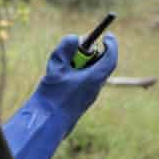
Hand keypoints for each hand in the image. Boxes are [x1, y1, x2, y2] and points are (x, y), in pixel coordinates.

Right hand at [1, 33, 117, 158]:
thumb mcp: (55, 67)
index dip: (111, 45)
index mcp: (94, 79)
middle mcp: (95, 88)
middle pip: (102, 66)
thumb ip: (64, 49)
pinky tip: (60, 79)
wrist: (47, 123)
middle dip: (93, 54)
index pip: (111, 58)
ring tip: (64, 65)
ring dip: (83, 65)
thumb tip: (75, 38)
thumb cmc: (52, 96)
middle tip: (80, 47)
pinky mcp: (81, 102)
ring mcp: (89, 97)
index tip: (107, 36)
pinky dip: (77, 76)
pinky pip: (85, 84)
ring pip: (92, 75)